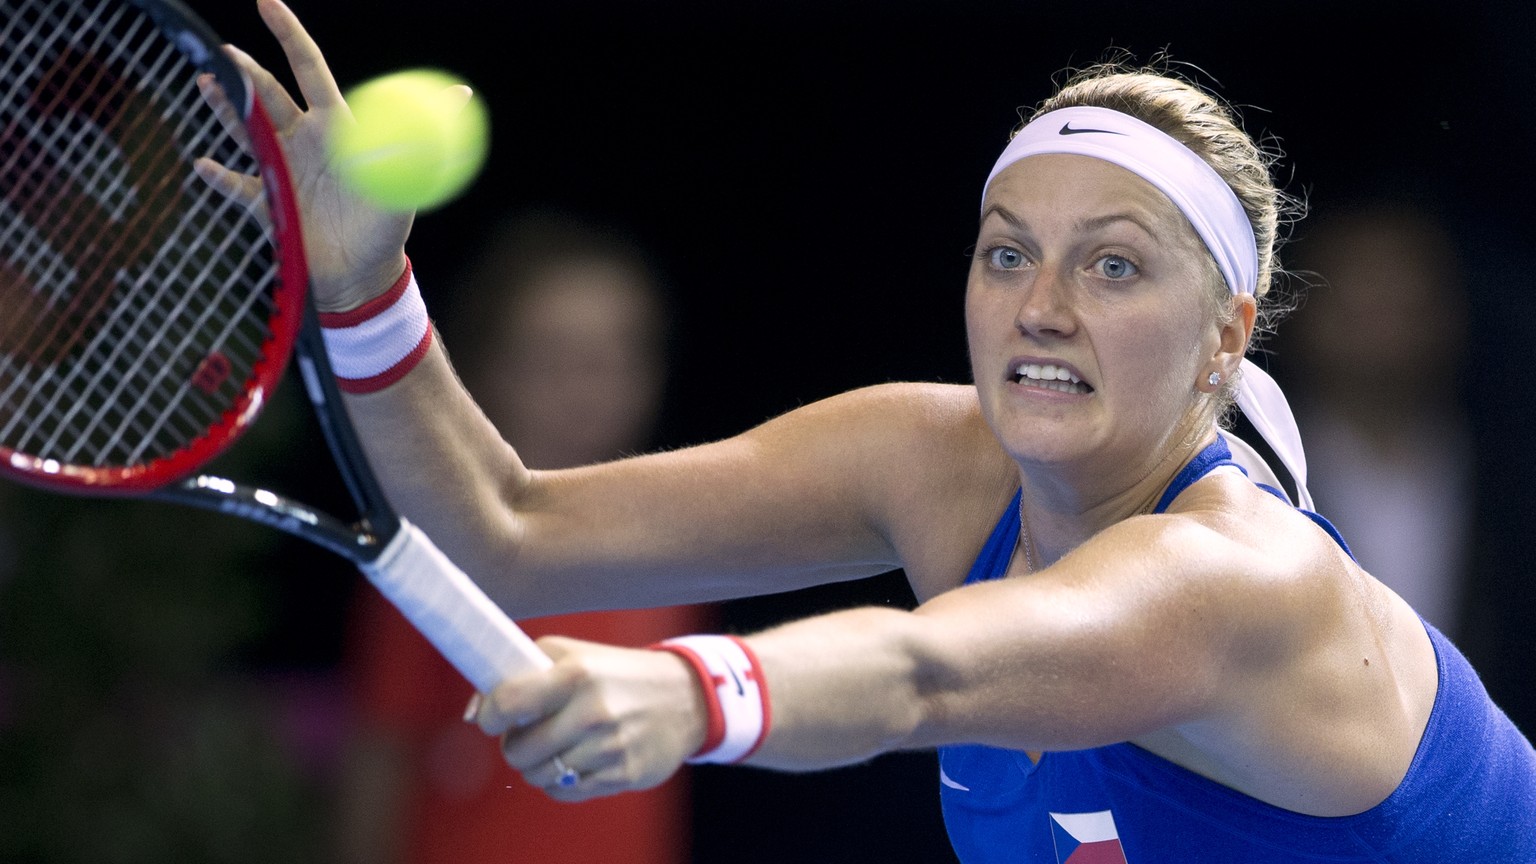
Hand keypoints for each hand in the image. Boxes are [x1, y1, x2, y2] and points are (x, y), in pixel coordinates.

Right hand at [195, 0, 410, 310]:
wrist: (363, 278)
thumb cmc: (387, 227)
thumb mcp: (408, 179)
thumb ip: (423, 136)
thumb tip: (460, 94)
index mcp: (336, 127)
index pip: (309, 69)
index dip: (289, 35)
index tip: (267, 2)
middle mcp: (303, 141)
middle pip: (268, 95)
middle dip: (245, 72)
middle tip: (225, 53)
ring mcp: (281, 170)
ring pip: (245, 130)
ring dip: (224, 109)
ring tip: (204, 84)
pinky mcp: (265, 203)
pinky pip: (235, 185)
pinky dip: (218, 176)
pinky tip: (202, 164)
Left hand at [469, 637, 706, 801]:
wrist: (684, 696)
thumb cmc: (616, 672)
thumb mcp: (573, 655)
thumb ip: (522, 671)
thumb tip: (474, 710)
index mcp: (577, 674)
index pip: (509, 701)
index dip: (490, 714)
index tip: (491, 718)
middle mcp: (593, 710)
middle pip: (518, 750)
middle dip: (515, 745)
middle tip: (528, 734)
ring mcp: (610, 746)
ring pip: (540, 776)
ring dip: (537, 765)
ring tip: (553, 747)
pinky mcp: (623, 773)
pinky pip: (567, 791)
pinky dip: (561, 781)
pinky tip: (574, 761)